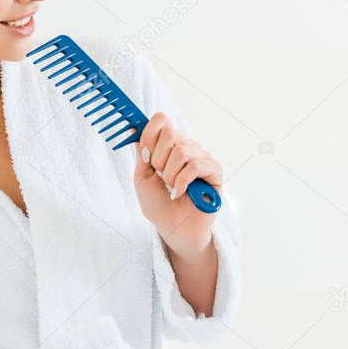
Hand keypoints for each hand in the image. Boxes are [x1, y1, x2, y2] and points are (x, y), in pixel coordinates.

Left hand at [133, 112, 222, 256]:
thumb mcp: (142, 176)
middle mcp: (187, 146)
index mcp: (169, 145)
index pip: (161, 120)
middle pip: (170, 133)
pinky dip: (182, 181)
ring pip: (181, 151)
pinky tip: (180, 193)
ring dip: (169, 174)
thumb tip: (133, 128)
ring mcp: (201, 157)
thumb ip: (141, 152)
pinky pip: (195, 166)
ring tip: (171, 187)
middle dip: (158, 160)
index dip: (149, 134)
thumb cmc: (158, 204)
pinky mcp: (214, 171)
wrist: (173, 228)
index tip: (145, 155)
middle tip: (160, 177)